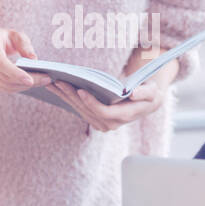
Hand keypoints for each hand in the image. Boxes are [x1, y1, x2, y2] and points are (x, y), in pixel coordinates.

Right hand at [0, 26, 52, 93]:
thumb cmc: (1, 37)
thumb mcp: (14, 34)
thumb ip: (25, 44)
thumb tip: (34, 60)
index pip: (0, 62)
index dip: (15, 73)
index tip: (30, 80)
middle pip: (4, 76)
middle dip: (25, 81)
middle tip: (45, 80)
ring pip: (3, 85)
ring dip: (23, 86)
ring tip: (40, 82)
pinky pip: (1, 88)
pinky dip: (16, 87)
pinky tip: (28, 83)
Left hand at [46, 55, 177, 131]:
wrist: (147, 102)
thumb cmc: (150, 94)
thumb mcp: (153, 92)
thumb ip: (145, 92)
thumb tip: (132, 93)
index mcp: (123, 117)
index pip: (103, 112)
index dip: (91, 102)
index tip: (80, 90)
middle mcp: (110, 124)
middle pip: (86, 110)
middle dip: (72, 96)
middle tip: (59, 81)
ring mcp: (101, 123)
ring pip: (79, 110)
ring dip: (65, 97)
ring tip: (52, 83)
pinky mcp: (94, 118)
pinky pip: (78, 108)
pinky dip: (67, 98)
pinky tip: (56, 88)